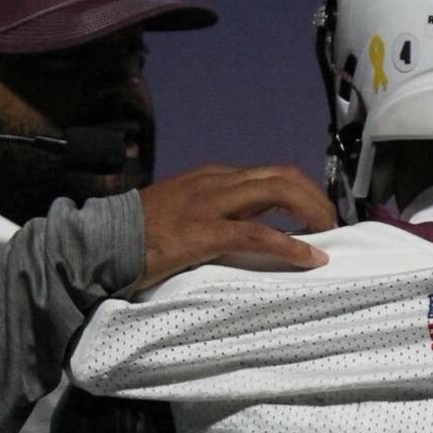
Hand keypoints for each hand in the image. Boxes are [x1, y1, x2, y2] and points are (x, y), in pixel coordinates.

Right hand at [138, 165, 335, 288]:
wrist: (102, 242)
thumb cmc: (139, 235)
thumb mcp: (182, 212)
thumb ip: (212, 214)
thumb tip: (245, 230)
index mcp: (213, 177)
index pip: (269, 174)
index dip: (302, 192)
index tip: (317, 216)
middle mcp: (217, 182)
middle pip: (283, 175)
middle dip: (315, 198)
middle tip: (330, 226)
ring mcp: (211, 204)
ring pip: (277, 191)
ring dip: (311, 212)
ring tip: (327, 237)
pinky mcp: (204, 232)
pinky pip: (257, 233)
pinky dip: (290, 246)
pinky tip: (308, 258)